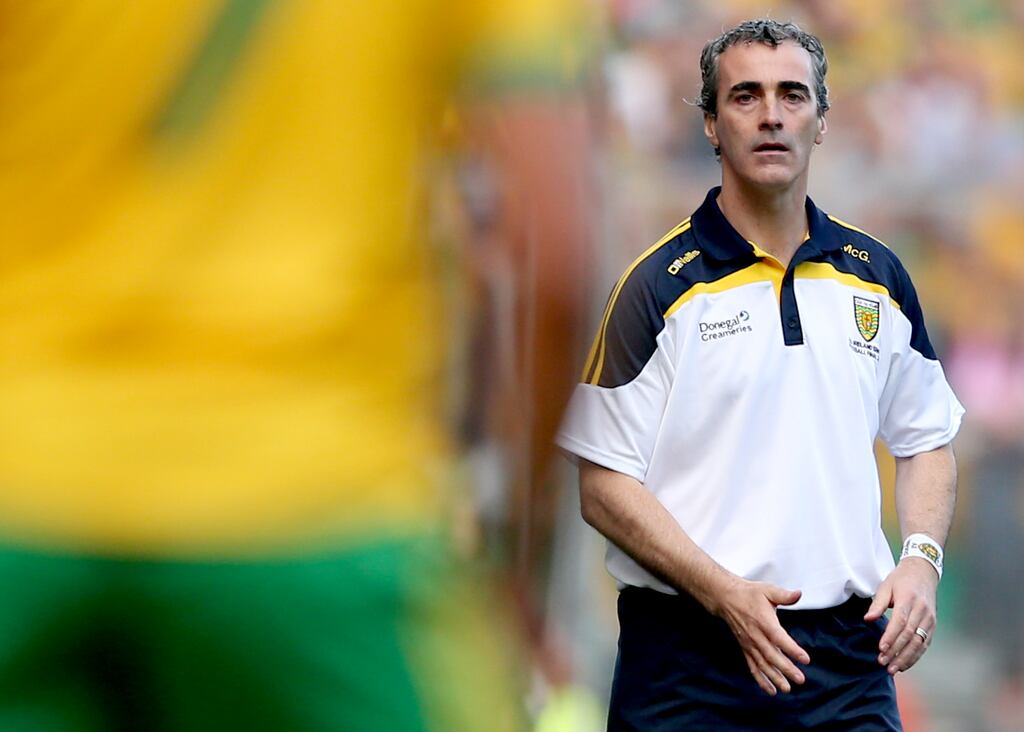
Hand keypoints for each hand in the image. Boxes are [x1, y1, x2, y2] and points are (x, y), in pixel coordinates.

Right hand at [709, 577, 810, 695]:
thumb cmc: (749, 594)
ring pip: (762, 664)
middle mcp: (756, 635)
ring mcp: (750, 644)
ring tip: (787, 689)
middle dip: (786, 669)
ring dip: (774, 678)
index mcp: (763, 621)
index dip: (792, 649)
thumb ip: (784, 595)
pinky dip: (760, 679)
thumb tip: (798, 594)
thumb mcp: (767, 590)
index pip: (779, 638)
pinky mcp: (746, 648)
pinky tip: (770, 690)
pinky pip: (753, 666)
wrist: (726, 598)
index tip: (805, 659)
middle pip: (772, 655)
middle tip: (800, 679)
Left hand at [864, 558, 937, 674]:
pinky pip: (925, 643)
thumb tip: (868, 619)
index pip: (900, 622)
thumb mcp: (886, 586)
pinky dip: (915, 656)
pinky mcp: (932, 625)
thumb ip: (877, 604)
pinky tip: (905, 664)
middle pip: (910, 635)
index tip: (881, 649)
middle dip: (896, 651)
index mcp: (909, 599)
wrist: (923, 572)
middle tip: (883, 662)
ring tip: (893, 669)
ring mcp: (929, 619)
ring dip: (906, 658)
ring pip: (919, 642)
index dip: (891, 637)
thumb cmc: (901, 579)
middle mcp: (922, 610)